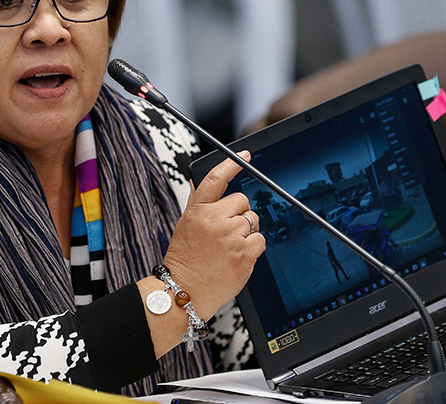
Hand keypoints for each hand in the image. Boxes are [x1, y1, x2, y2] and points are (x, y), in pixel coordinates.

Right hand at [164, 151, 265, 319]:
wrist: (184, 290)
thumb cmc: (185, 259)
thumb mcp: (185, 224)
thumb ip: (198, 203)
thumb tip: (197, 180)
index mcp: (198, 211)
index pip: (216, 179)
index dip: (232, 164)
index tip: (244, 156)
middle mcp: (215, 221)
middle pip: (242, 202)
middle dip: (239, 214)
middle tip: (226, 231)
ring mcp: (231, 238)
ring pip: (253, 221)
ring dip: (246, 232)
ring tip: (230, 246)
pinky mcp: (245, 254)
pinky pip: (261, 240)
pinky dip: (253, 248)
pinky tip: (237, 256)